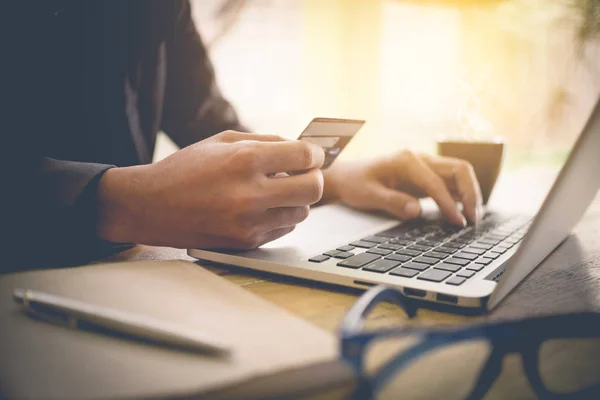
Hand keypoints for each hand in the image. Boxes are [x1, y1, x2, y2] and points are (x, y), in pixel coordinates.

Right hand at [96, 131, 324, 248]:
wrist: (150, 207)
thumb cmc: (185, 169)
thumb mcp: (222, 141)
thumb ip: (266, 141)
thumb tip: (302, 149)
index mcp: (244, 161)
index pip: (304, 156)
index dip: (314, 154)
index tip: (312, 155)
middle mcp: (249, 195)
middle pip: (313, 189)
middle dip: (314, 178)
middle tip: (304, 173)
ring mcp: (248, 223)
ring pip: (302, 212)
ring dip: (297, 199)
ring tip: (277, 190)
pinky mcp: (245, 243)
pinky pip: (283, 229)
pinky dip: (281, 216)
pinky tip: (263, 206)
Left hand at [322, 150, 482, 225]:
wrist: (346, 176)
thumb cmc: (355, 183)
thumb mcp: (367, 195)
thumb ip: (392, 202)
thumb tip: (416, 211)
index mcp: (406, 160)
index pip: (436, 182)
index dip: (449, 203)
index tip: (457, 222)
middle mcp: (420, 158)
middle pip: (459, 170)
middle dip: (471, 193)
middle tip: (474, 219)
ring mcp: (425, 165)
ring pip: (459, 174)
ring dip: (470, 194)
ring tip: (473, 219)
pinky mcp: (426, 176)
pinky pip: (451, 182)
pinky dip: (461, 196)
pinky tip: (464, 213)